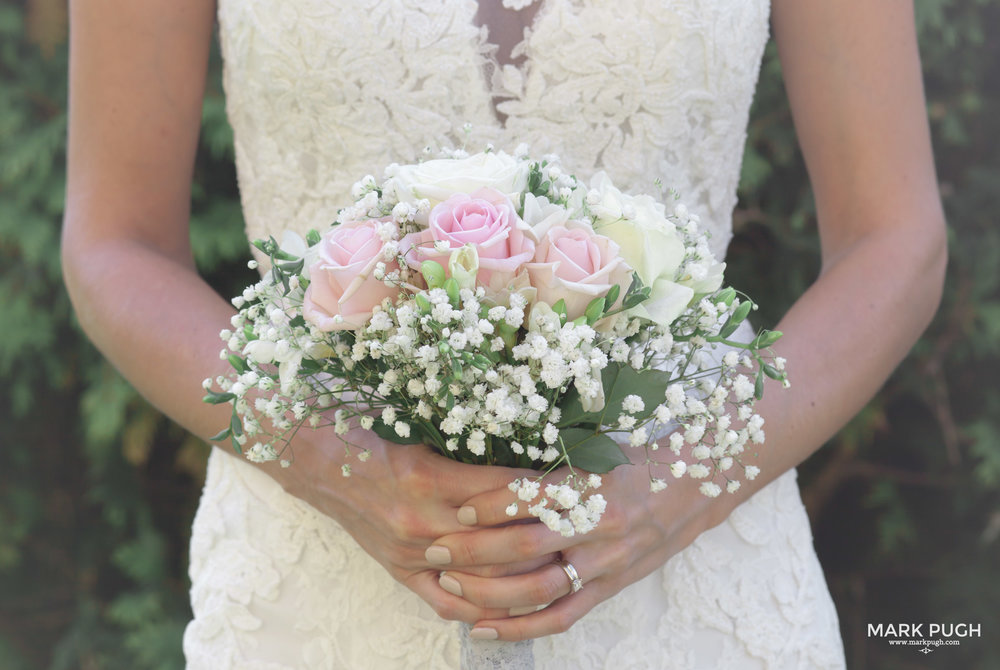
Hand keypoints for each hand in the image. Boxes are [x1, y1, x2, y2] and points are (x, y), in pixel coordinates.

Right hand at [265, 425, 553, 623]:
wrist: (317, 459)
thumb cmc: (369, 433)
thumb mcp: (423, 431)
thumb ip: (469, 451)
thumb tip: (524, 456)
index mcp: (430, 478)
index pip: (505, 493)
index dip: (544, 493)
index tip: (577, 487)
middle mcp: (422, 521)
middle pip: (501, 544)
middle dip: (547, 540)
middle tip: (583, 534)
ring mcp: (410, 552)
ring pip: (482, 578)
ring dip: (524, 577)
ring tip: (562, 568)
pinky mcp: (399, 571)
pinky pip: (446, 604)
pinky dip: (482, 610)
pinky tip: (512, 609)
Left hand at [421, 458, 731, 639]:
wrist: (696, 485)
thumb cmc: (637, 458)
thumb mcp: (597, 446)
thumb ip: (550, 458)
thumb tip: (487, 455)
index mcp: (594, 483)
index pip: (534, 496)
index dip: (491, 505)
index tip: (457, 506)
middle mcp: (600, 526)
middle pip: (527, 546)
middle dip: (474, 551)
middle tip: (434, 550)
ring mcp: (606, 562)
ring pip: (538, 588)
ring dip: (487, 592)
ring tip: (447, 587)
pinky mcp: (610, 588)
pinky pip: (561, 617)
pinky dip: (519, 628)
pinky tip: (481, 630)